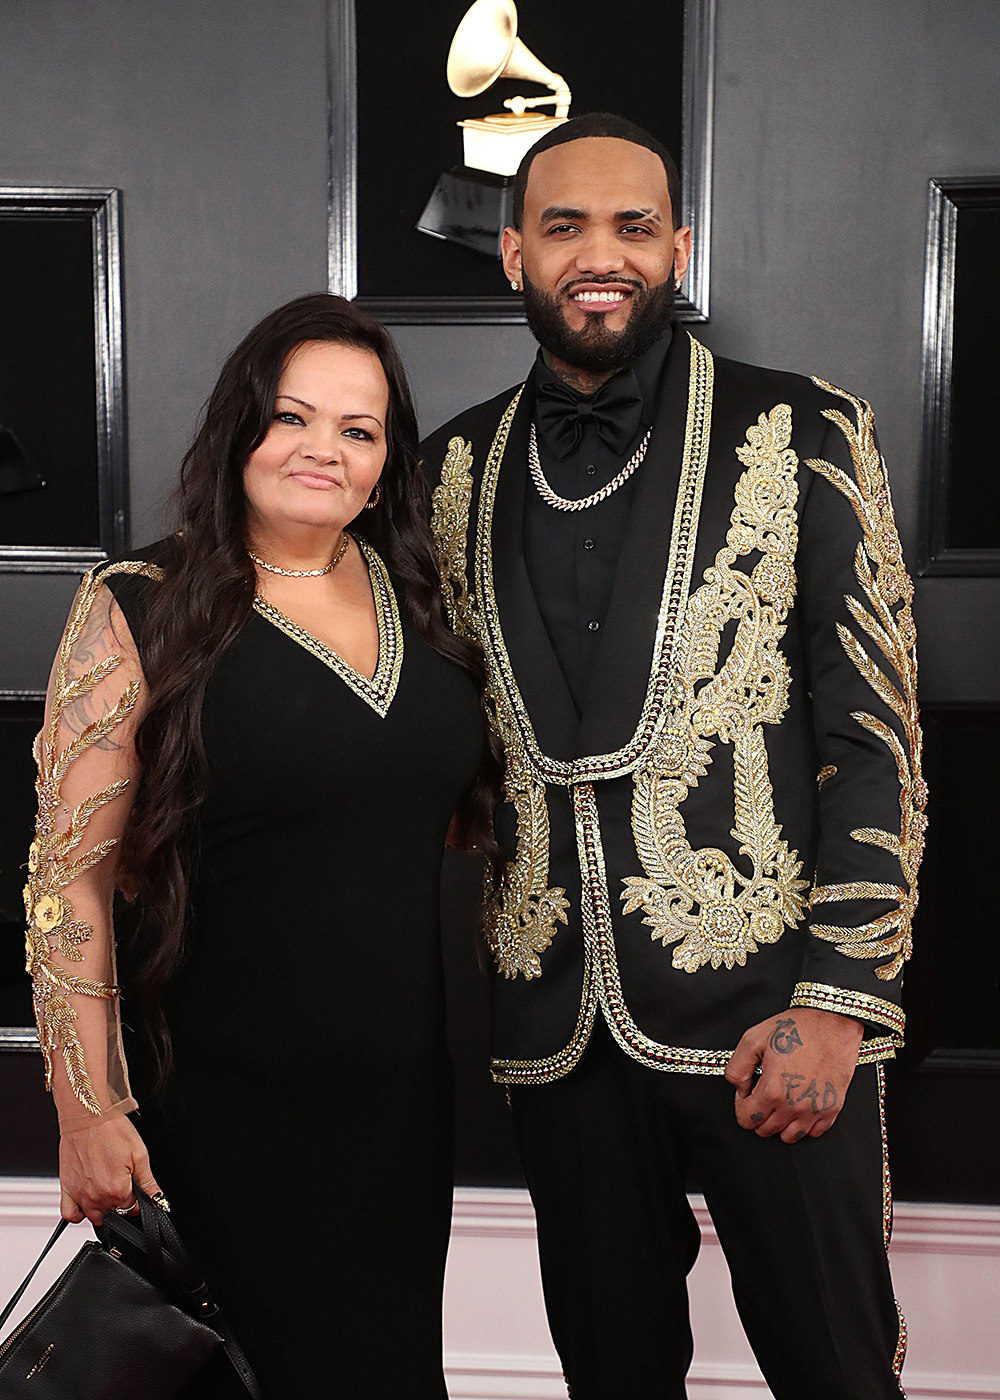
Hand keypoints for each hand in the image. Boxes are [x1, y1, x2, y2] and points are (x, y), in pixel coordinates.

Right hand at [59, 1113, 161, 1225]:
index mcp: (117, 1189)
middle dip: (122, 1204)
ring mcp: (80, 1195)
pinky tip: (87, 1201)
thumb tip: (159, 1199)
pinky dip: (78, 1214)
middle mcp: (97, 1197)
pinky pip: (70, 1214)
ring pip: (95, 1218)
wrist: (87, 1117)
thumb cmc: (112, 1130)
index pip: (133, 1208)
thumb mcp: (139, 1154)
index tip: (137, 1190)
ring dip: (104, 1210)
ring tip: (108, 1189)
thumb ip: (148, 1182)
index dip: (139, 1200)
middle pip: (115, 1214)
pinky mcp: (67, 1189)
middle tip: (123, 1185)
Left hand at [725, 1008, 863, 1142]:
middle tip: (762, 1094)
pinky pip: (813, 1132)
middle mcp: (795, 1106)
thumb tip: (739, 1089)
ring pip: (789, 1137)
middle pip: (766, 1130)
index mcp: (773, 1091)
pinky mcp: (833, 1109)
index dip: (741, 1106)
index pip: (746, 1120)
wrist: (832, 1022)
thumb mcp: (753, 1039)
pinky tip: (799, 1104)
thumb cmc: (798, 1028)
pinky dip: (803, 1124)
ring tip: (780, 1101)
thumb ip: (737, 1068)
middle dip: (759, 1115)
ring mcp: (815, 1110)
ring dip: (780, 1123)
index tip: (746, 1095)